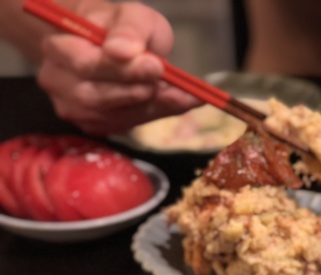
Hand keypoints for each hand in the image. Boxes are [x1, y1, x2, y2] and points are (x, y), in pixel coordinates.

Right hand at [36, 1, 200, 134]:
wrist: (117, 47)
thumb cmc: (121, 29)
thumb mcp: (133, 16)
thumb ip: (129, 29)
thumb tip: (122, 51)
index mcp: (58, 47)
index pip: (85, 65)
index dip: (121, 69)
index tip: (155, 65)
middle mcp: (57, 80)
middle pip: (94, 97)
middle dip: (136, 92)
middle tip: (166, 82)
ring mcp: (73, 106)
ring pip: (112, 117)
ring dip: (149, 106)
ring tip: (177, 92)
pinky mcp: (93, 125)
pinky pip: (124, 125)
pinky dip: (153, 114)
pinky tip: (172, 102)